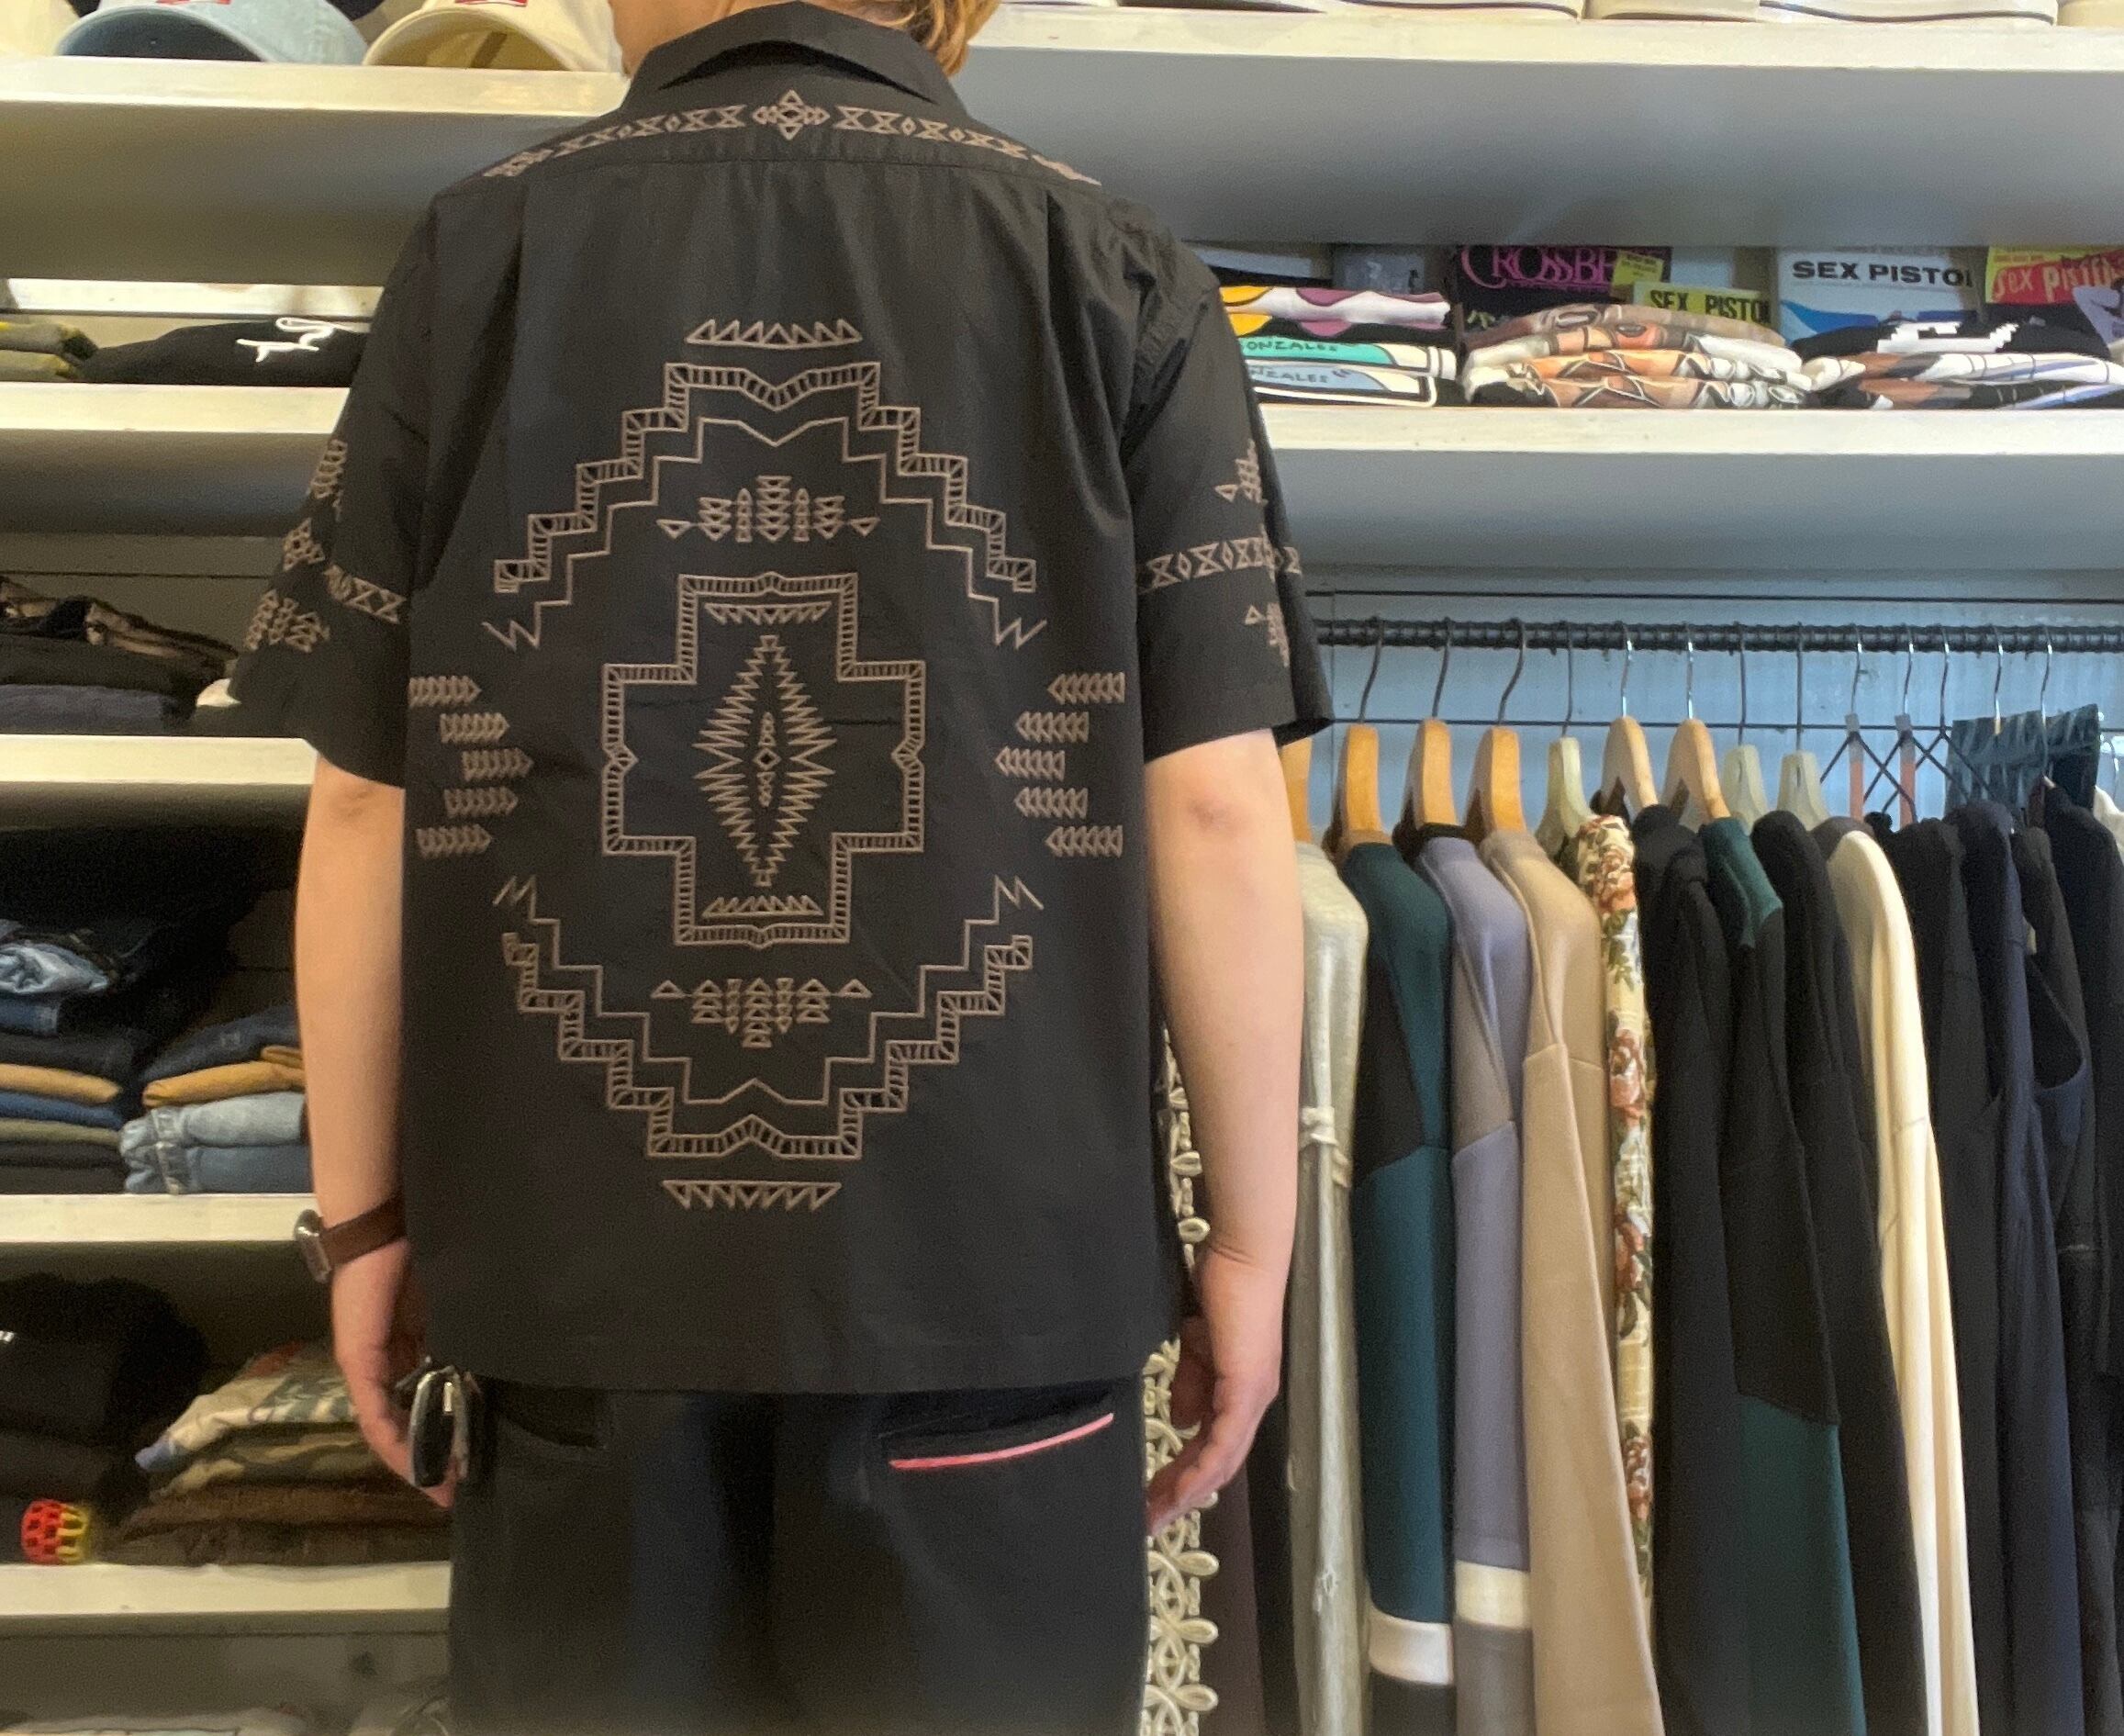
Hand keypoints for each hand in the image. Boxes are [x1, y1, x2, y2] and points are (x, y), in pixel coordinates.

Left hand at [330, 1237, 447, 1507]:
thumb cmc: (423, 1250)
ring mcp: (368, 1363)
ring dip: (414, 1456)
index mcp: (411, 1342)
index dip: (446, 1433)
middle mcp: (386, 1359)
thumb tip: (506, 1357)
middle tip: (462, 1487)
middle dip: (433, 1456)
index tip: (473, 1464)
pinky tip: (413, 1463)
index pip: (424, 1399)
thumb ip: (465, 1332)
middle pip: (407, 1419)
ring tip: (442, 1485)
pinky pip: (374, 1413)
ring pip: (390, 1423)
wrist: (382, 1222)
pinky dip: (392, 1441)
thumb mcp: (454, 1303)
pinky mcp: (357, 1361)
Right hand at [1145, 1245, 1285, 1533]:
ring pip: (1221, 1464)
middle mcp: (1251, 1402)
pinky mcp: (1246, 1389)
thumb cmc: (1221, 1287)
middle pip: (1217, 1466)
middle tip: (1148, 1522)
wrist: (1242, 1256)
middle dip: (1180, 1496)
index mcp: (1239, 1391)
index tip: (1154, 1498)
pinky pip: (1224, 1442)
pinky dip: (1201, 1470)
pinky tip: (1181, 1490)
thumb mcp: (1195, 1343)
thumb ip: (1191, 1381)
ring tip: (1155, 1514)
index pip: (1214, 1447)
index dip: (1185, 1476)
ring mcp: (1252, 1398)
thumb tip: (1182, 1422)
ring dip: (1187, 1492)